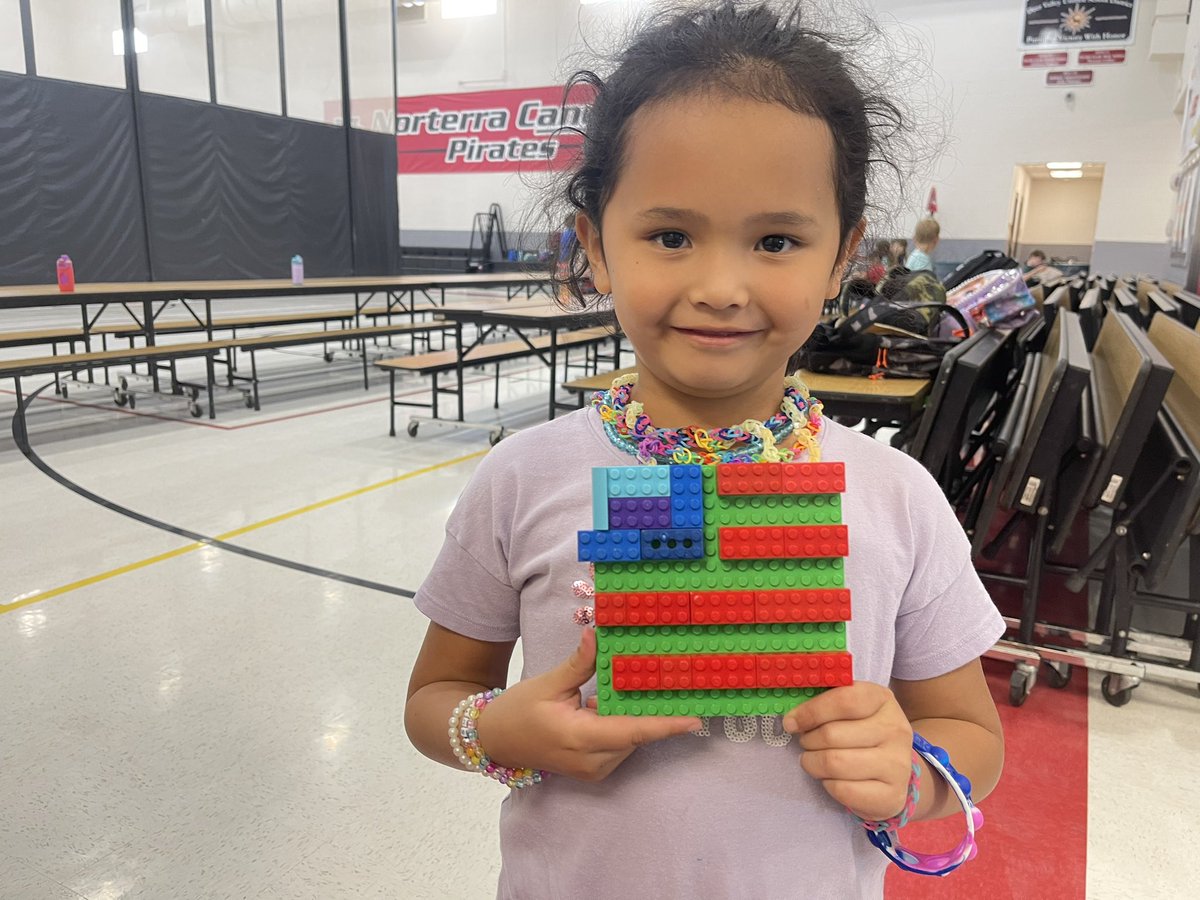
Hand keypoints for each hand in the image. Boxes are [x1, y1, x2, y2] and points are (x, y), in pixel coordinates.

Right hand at [474, 627, 701, 781]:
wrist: (494, 741)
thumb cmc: (518, 711)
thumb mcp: (548, 682)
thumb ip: (579, 663)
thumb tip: (597, 634)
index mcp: (579, 737)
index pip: (633, 733)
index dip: (666, 726)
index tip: (695, 720)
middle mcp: (590, 760)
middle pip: (636, 737)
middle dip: (656, 714)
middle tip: (676, 686)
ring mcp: (591, 769)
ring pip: (629, 743)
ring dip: (636, 718)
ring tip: (642, 688)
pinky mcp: (590, 769)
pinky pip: (618, 747)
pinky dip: (623, 727)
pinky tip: (611, 703)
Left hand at [782, 682, 913, 821]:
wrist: (893, 768)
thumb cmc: (860, 731)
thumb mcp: (849, 708)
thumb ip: (823, 703)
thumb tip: (792, 718)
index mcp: (882, 699)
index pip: (844, 700)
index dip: (811, 711)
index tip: (792, 722)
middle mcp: (896, 729)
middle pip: (832, 734)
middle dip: (808, 740)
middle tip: (805, 742)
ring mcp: (898, 763)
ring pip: (835, 763)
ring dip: (812, 762)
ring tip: (813, 759)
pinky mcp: (893, 794)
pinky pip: (843, 790)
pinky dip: (827, 784)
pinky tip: (831, 778)